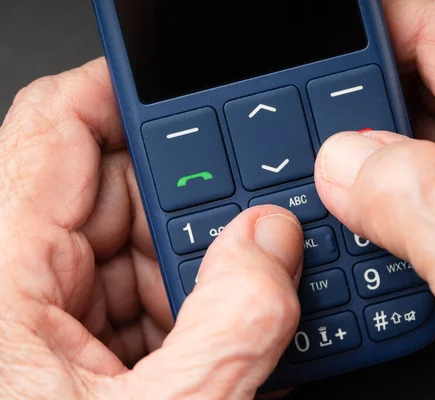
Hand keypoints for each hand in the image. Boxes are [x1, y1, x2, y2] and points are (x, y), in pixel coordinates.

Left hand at [0, 60, 304, 398]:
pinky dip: (190, 311)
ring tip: (251, 298)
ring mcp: (46, 320)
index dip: (125, 91)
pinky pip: (138, 299)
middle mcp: (15, 289)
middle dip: (198, 203)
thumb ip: (229, 327)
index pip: (55, 128)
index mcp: (1, 283)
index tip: (192, 89)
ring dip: (203, 270)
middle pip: (115, 192)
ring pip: (136, 249)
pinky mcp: (72, 352)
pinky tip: (224, 333)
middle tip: (257, 222)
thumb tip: (271, 243)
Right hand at [313, 0, 434, 398]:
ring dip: (359, 163)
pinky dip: (375, 202)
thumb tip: (345, 161)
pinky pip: (417, 185)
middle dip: (353, 105)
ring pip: (411, 137)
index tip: (309, 46)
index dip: (368, 25)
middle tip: (305, 146)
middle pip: (421, 79)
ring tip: (329, 200)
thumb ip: (428, 214)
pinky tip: (359, 228)